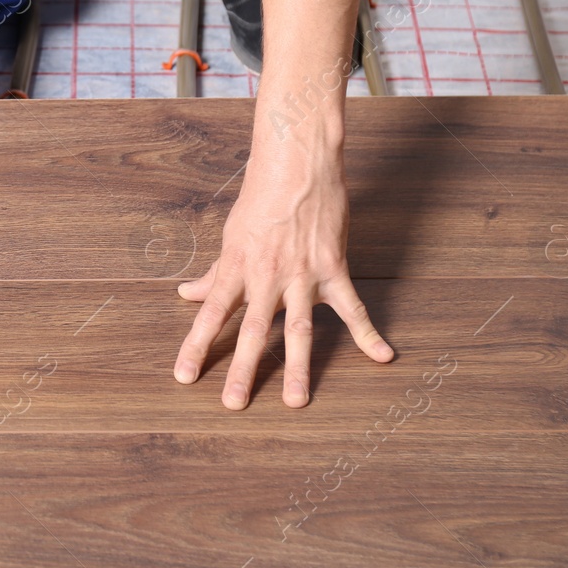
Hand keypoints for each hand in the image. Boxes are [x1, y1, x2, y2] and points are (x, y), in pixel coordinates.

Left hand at [172, 147, 392, 408]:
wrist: (297, 162)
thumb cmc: (260, 197)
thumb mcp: (230, 235)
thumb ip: (215, 272)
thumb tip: (187, 294)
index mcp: (236, 266)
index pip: (211, 313)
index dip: (196, 346)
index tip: (184, 377)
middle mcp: (266, 276)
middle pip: (251, 330)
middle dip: (243, 369)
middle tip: (234, 404)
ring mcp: (301, 275)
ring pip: (298, 329)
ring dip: (297, 367)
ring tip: (296, 401)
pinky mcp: (332, 268)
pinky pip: (352, 307)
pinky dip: (368, 333)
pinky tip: (383, 357)